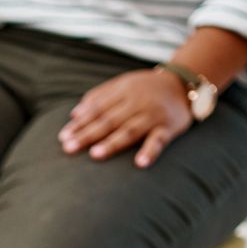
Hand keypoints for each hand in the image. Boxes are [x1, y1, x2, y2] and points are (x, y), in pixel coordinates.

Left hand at [61, 69, 192, 166]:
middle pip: (108, 120)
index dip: (80, 123)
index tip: (63, 137)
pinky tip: (140, 164)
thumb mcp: (122, 85)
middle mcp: (136, 103)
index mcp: (122, 92)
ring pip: (130, 130)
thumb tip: (74, 114)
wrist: (183, 83)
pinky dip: (150, 151)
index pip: (97, 109)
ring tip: (95, 154)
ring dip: (112, 143)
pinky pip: (159, 140)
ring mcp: (153, 115)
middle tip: (69, 147)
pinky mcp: (169, 127)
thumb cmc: (146, 88)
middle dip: (88, 134)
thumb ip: (99, 97)